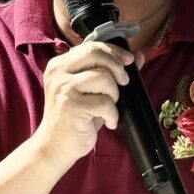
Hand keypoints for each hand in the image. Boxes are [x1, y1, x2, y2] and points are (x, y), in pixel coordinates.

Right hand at [35, 41, 137, 169]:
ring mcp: (63, 88)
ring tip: (109, 107)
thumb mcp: (93, 91)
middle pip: (96, 54)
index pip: (91, 47)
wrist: (55, 146)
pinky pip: (104, 102)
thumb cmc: (75, 118)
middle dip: (117, 67)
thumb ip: (112, 71)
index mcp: (60, 64)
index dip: (114, 51)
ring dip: (114, 94)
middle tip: (124, 82)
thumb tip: (138, 56)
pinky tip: (108, 122)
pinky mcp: (71, 106)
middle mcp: (58, 72)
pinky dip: (112, 114)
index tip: (128, 61)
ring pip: (103, 77)